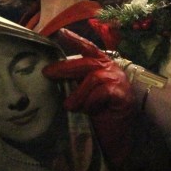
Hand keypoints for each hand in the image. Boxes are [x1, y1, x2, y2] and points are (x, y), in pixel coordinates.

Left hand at [44, 29, 135, 158]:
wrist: (114, 137)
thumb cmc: (97, 114)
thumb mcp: (82, 93)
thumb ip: (74, 80)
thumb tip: (51, 71)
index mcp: (102, 65)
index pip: (88, 48)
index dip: (75, 40)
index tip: (61, 32)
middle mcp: (112, 69)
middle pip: (86, 62)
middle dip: (64, 67)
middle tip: (47, 73)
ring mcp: (119, 80)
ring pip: (93, 77)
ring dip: (79, 94)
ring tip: (71, 107)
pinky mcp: (123, 94)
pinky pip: (102, 92)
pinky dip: (92, 102)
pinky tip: (90, 111)